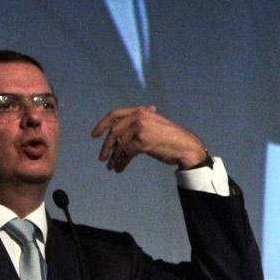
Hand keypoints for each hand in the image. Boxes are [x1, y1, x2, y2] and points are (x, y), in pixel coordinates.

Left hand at [91, 106, 206, 172]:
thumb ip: (139, 125)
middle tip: (102, 158)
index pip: (114, 114)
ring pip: (120, 144)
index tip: (94, 135)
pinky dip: (121, 162)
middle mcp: (139, 117)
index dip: (102, 124)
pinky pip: (126, 153)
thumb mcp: (155, 124)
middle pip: (114, 131)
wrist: (185, 147)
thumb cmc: (171, 138)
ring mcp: (141, 128)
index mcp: (140, 111)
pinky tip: (119, 168)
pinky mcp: (143, 141)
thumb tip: (121, 136)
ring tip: (111, 167)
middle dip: (107, 147)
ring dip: (114, 158)